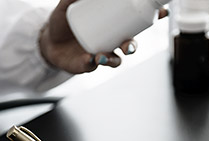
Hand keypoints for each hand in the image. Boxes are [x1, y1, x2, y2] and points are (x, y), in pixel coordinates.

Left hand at [38, 0, 168, 73]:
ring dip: (113, 59)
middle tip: (129, 45)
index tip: (162, 12)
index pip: (135, 22)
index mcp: (112, 26)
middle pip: (128, 45)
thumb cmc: (62, 21)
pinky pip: (91, 66)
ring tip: (103, 55)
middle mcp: (110, 42)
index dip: (152, 18)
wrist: (46, 41)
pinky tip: (90, 58)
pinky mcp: (86, 65)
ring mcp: (100, 54)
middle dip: (132, 46)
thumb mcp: (67, 4)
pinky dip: (91, 62)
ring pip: (114, 60)